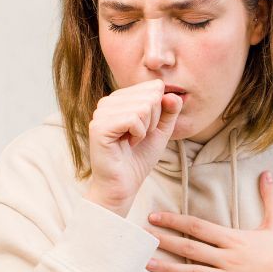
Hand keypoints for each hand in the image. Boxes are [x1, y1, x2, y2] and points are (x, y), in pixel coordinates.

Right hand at [85, 80, 181, 216]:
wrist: (124, 184)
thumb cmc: (139, 158)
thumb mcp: (161, 131)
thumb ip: (170, 111)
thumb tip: (172, 94)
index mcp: (120, 98)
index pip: (154, 87)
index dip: (160, 111)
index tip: (146, 129)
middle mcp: (108, 101)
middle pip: (150, 95)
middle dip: (154, 121)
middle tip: (139, 137)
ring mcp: (101, 112)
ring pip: (143, 106)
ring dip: (145, 129)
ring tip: (132, 141)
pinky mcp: (100, 126)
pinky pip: (134, 118)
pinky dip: (138, 134)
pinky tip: (128, 144)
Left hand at [145, 171, 272, 271]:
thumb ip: (270, 197)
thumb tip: (266, 173)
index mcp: (235, 239)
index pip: (198, 227)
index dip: (175, 221)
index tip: (155, 216)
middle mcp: (228, 259)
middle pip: (189, 249)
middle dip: (164, 241)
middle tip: (142, 236)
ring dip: (169, 269)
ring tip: (147, 263)